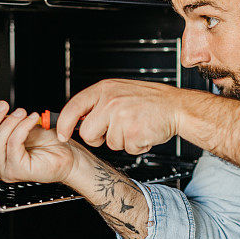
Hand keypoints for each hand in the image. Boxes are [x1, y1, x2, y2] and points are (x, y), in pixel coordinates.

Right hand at [0, 101, 75, 183]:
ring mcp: (6, 170)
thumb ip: (3, 122)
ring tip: (22, 113)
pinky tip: (31, 120)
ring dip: (8, 123)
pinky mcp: (18, 170)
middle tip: (3, 106)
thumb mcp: (20, 126)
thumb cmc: (47, 143)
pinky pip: (13, 144)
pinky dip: (22, 128)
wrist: (68, 155)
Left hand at [55, 79, 182, 154]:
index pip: (73, 107)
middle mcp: (111, 101)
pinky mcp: (132, 133)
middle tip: (114, 131)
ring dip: (122, 140)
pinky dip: (135, 145)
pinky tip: (143, 132)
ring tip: (135, 126)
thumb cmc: (151, 101)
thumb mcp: (120, 91)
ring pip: (109, 143)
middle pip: (88, 133)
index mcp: (105, 89)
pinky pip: (126, 148)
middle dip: (98, 138)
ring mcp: (121, 117)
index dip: (64, 124)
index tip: (63, 135)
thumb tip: (78, 118)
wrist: (176, 107)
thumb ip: (99, 102)